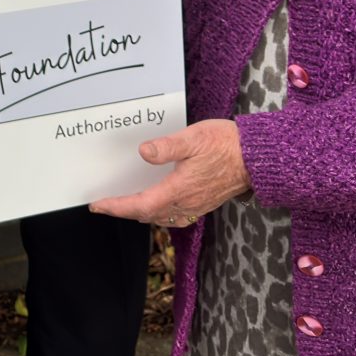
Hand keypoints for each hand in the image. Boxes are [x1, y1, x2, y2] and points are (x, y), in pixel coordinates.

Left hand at [89, 119, 251, 226]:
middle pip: (147, 214)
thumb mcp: (193, 138)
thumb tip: (144, 152)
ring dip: (141, 213)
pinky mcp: (204, 202)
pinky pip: (176, 216)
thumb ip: (167, 147)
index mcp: (179, 190)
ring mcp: (196, 205)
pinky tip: (157, 204)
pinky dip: (159, 213)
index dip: (117, 207)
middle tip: (104, 205)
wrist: (258, 158)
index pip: (140, 205)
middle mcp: (186, 203)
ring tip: (125, 205)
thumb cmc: (226, 145)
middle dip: (124, 211)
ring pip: (162, 217)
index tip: (98, 206)